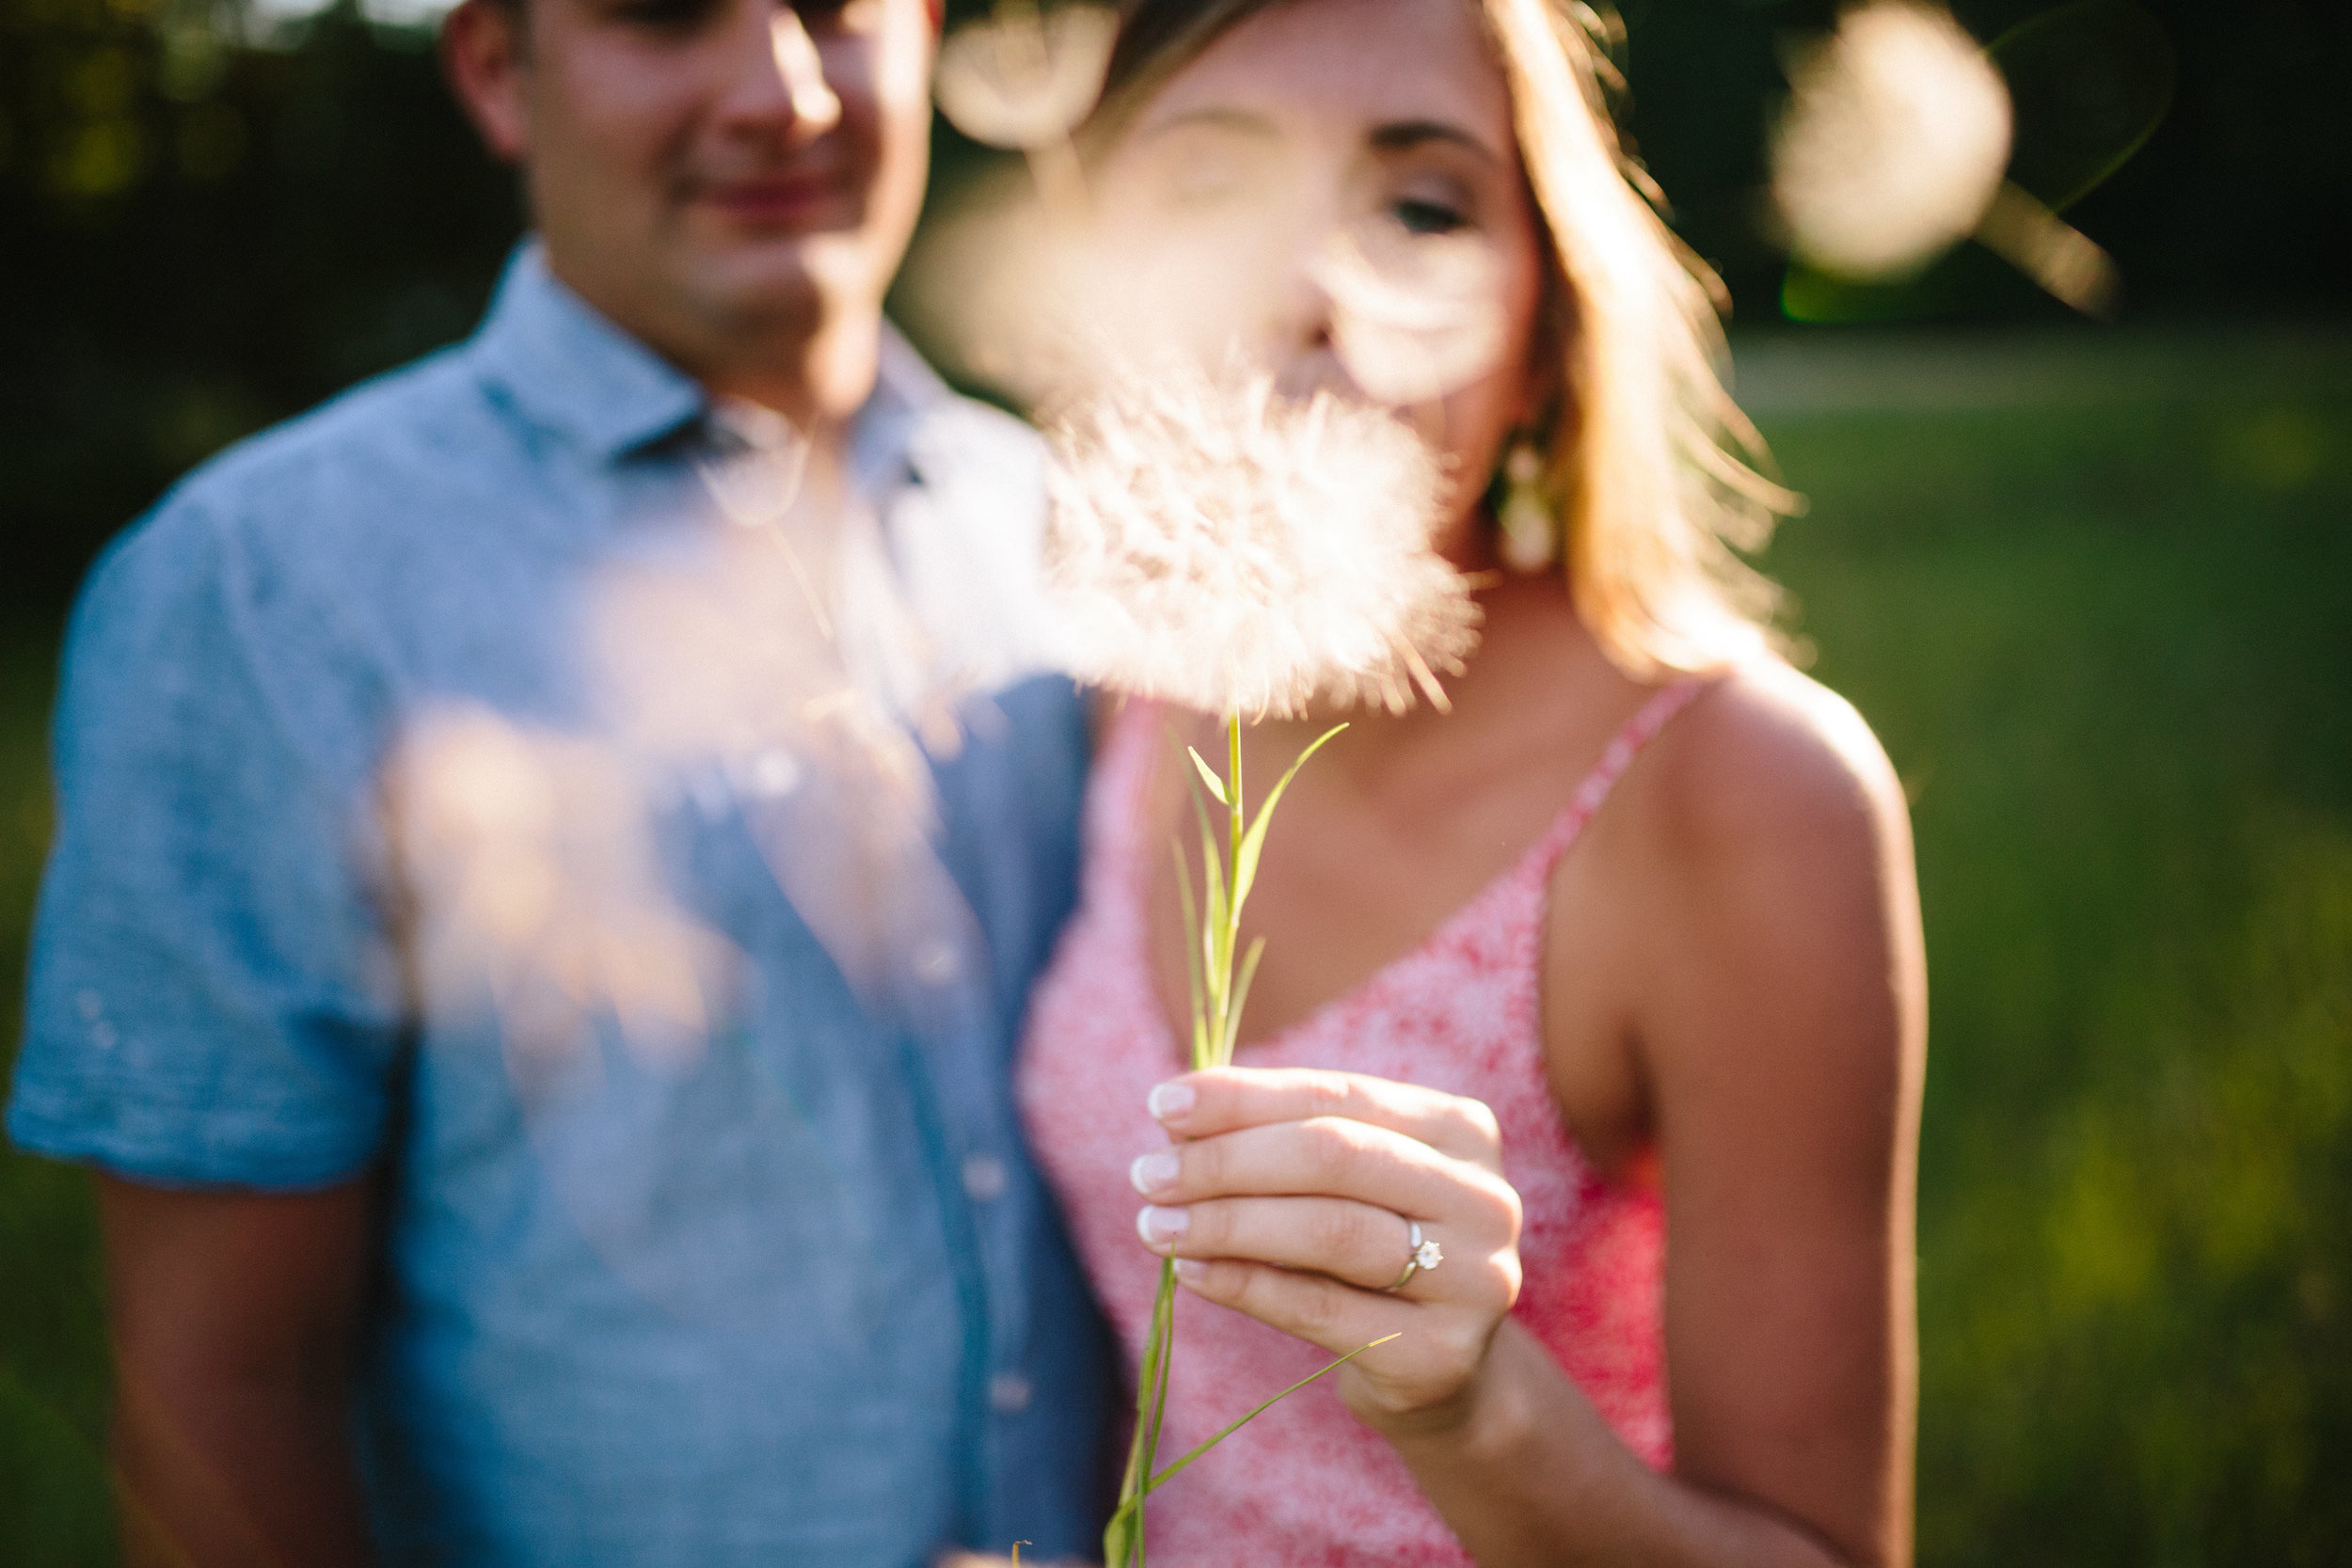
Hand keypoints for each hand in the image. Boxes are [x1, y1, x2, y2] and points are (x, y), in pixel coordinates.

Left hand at [1129, 1066, 1523, 1429]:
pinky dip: (1247, 1285)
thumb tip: (1176, 1120)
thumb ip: (1277, 1142)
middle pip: (1335, 1156)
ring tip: (1156, 1226)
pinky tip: (1193, 1272)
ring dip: (1227, 1223)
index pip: (1337, 1094)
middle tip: (1147, 1174)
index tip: (1161, 1101)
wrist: (1439, 1367)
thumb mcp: (1341, 1185)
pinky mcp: (1440, 1353)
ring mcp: (1473, 1278)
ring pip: (1330, 1231)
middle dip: (1227, 1161)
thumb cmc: (1371, 1250)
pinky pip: (1323, 1309)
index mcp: (1461, 1130)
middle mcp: (1483, 1197)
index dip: (1244, 1096)